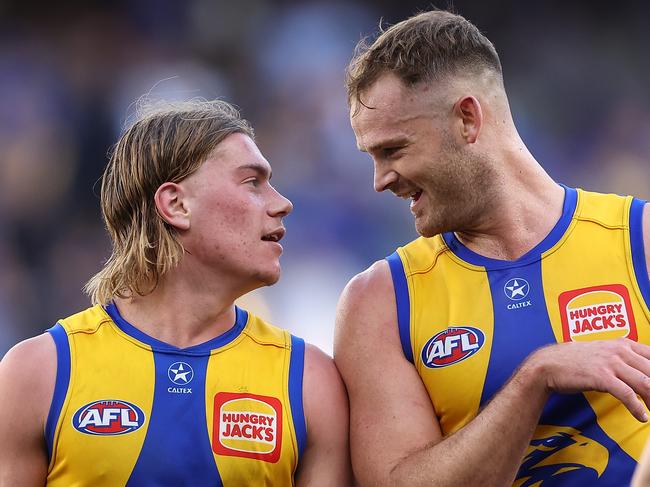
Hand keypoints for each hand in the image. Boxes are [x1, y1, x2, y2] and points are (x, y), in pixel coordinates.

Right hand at [525, 338, 649, 421]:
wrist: (547, 365)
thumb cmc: (573, 361)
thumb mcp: (602, 353)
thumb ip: (622, 359)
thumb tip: (641, 375)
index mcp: (622, 343)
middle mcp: (619, 350)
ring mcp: (610, 362)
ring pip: (645, 383)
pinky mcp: (601, 376)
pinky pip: (627, 394)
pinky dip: (637, 408)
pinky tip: (641, 416)